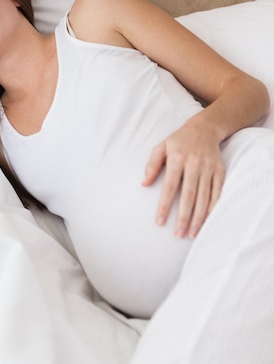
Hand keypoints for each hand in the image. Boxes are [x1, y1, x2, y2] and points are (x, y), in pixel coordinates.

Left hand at [142, 123, 224, 237]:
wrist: (205, 128)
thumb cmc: (178, 141)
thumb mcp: (161, 147)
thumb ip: (152, 165)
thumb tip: (143, 184)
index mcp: (177, 158)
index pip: (170, 187)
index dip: (165, 206)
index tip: (160, 222)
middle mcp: (194, 164)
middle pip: (189, 196)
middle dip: (184, 218)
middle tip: (178, 235)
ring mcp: (208, 168)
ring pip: (204, 197)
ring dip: (198, 217)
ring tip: (191, 234)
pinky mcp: (220, 171)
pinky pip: (217, 193)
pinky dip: (213, 208)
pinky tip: (206, 221)